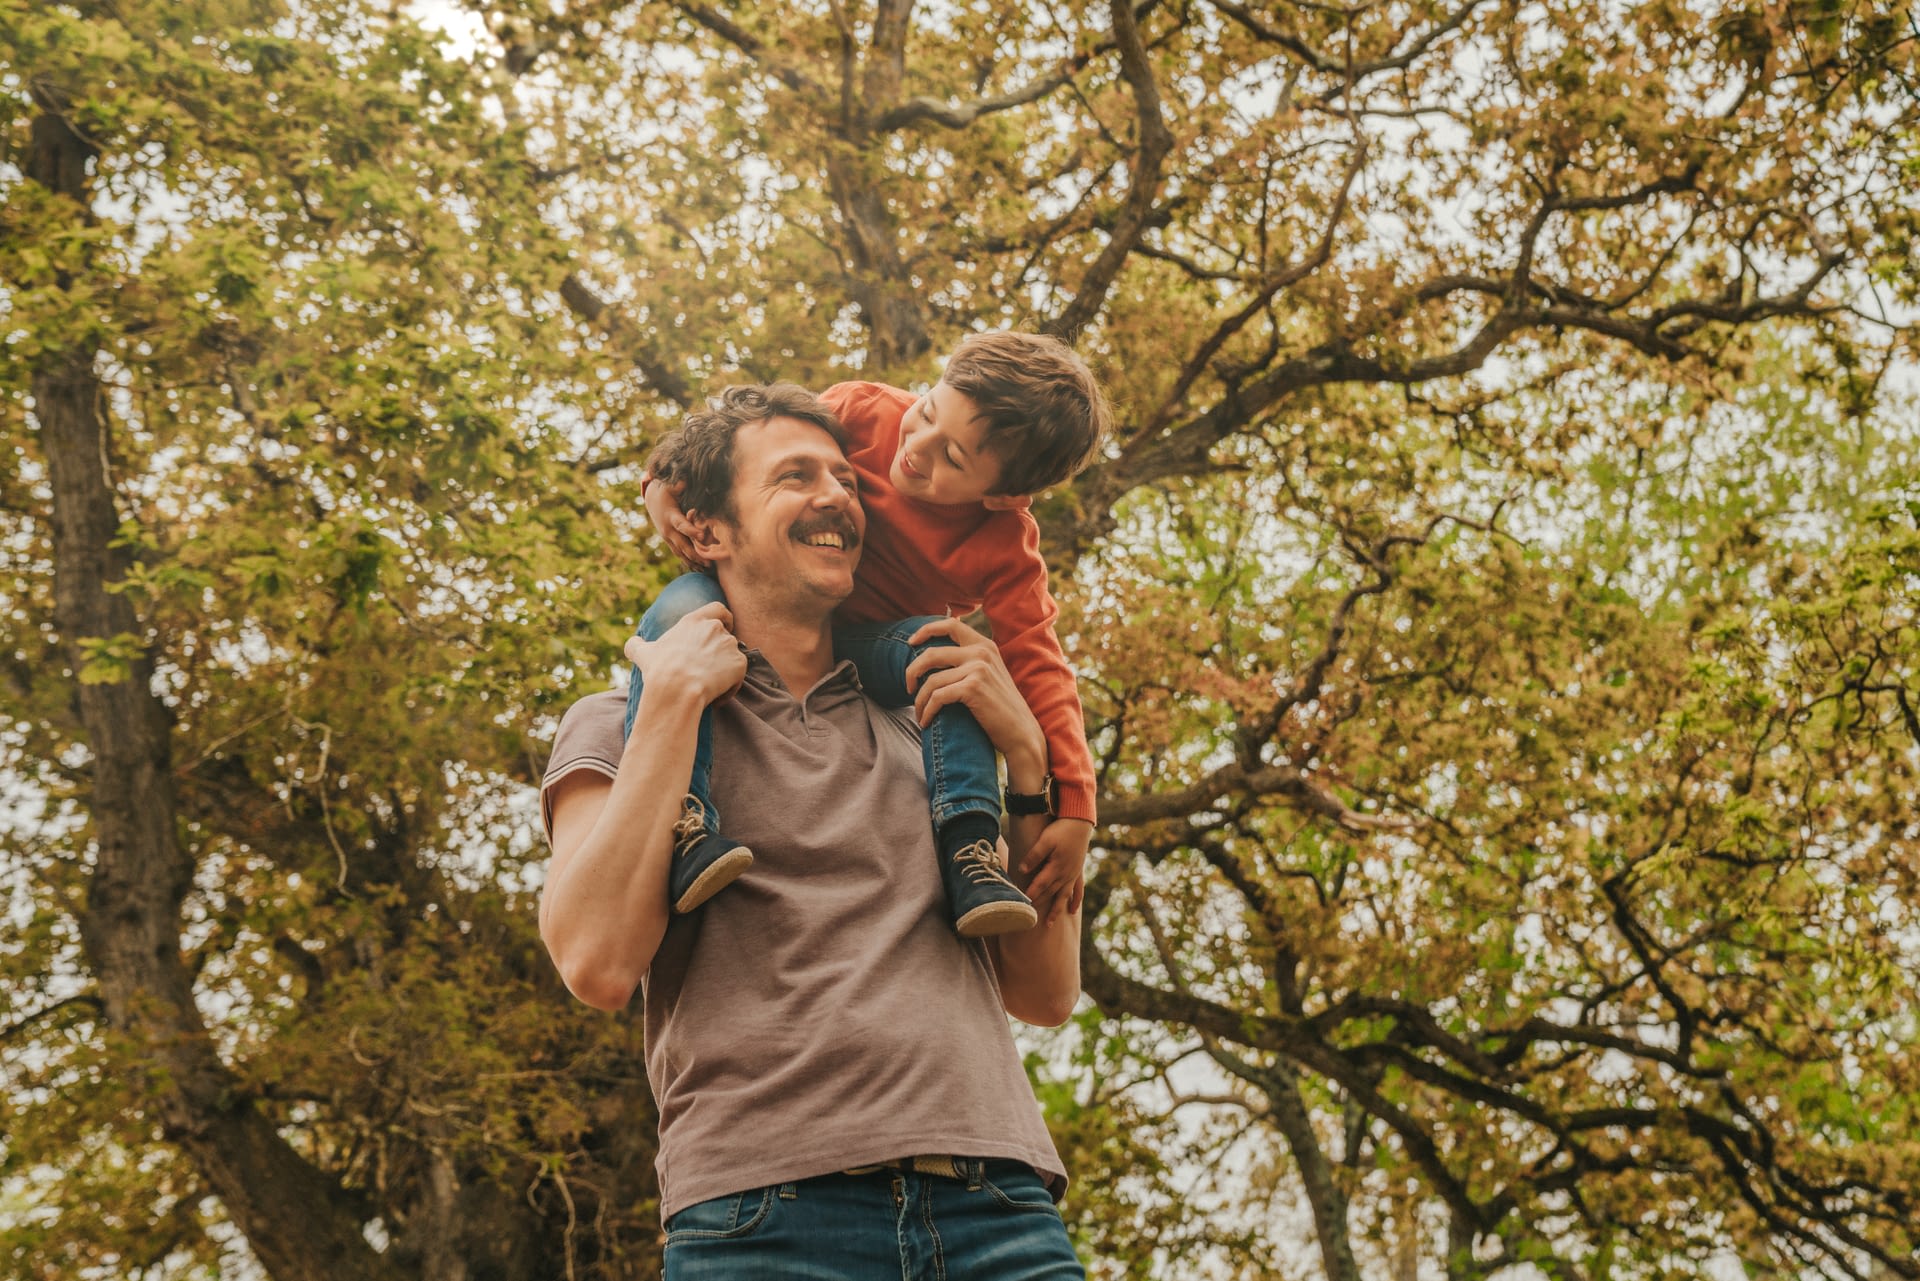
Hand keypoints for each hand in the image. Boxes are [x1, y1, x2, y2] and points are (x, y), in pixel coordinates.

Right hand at [622, 602, 743, 707]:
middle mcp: (715, 628)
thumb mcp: (642, 653)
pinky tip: (715, 699)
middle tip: (708, 670)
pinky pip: (738, 677)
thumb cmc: (659, 669)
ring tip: (707, 689)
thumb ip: (636, 645)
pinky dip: (730, 688)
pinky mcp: (739, 663)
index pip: (718, 609)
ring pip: (732, 658)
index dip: (725, 618)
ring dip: (724, 671)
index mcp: (694, 621)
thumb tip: (631, 644)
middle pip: (727, 636)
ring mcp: (729, 645)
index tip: (726, 627)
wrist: (676, 688)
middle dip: (721, 652)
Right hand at [642, 471, 706, 569]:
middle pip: (682, 544)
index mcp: (670, 516)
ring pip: (680, 552)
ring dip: (693, 561)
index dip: (692, 531)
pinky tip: (699, 569)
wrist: (652, 500)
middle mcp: (668, 530)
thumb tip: (687, 479)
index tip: (703, 536)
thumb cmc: (666, 491)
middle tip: (709, 562)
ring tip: (706, 570)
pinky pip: (678, 554)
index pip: (682, 525)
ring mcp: (667, 537)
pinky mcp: (669, 541)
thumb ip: (681, 484)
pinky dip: (688, 562)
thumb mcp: (672, 485)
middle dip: (695, 554)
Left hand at [902, 618, 1045, 767]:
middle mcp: (981, 652)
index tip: (911, 643)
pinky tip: (926, 721)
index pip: (950, 625)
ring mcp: (978, 668)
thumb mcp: (989, 675)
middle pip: (932, 653)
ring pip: (931, 681)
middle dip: (912, 671)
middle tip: (908, 687)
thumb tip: (934, 655)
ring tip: (920, 714)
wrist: (1021, 733)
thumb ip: (969, 661)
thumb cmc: (1000, 709)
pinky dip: (927, 711)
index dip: (926, 631)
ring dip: (920, 700)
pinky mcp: (973, 688)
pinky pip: (937, 697)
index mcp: (985, 645)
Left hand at [1021, 818, 1089, 924]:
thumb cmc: (1061, 830)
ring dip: (1057, 910)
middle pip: (1050, 893)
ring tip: (1050, 923)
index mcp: (1056, 867)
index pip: (1041, 885)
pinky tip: (1072, 911)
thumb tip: (1022, 869)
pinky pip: (1078, 891)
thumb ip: (1034, 855)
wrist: (1080, 823)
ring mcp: (1073, 874)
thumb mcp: (1045, 840)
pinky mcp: (1078, 871)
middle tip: (1029, 917)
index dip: (1031, 894)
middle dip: (1040, 904)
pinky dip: (1075, 901)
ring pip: (1064, 896)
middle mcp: (1066, 874)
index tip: (1023, 904)